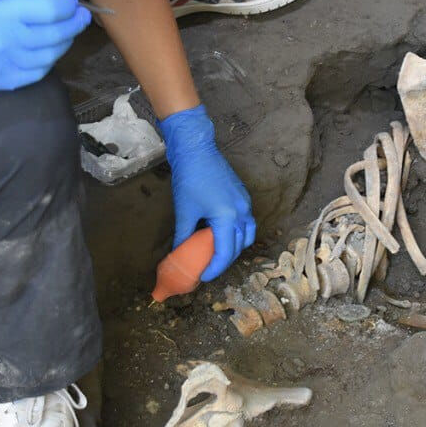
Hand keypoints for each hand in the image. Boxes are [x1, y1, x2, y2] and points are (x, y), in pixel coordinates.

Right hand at [0, 0, 89, 90]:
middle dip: (74, 23)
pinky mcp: (1, 81)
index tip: (70, 1)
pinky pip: (38, 72)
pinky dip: (48, 59)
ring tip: (63, 31)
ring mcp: (4, 64)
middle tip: (79, 16)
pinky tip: (45, 49)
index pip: (51, 10)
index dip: (68, 4)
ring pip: (52, 55)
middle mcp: (4, 41)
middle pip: (57, 34)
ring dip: (64, 41)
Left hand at [159, 104, 255, 280]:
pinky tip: (221, 234)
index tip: (203, 277)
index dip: (214, 268)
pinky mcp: (243, 196)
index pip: (225, 252)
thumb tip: (178, 254)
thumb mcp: (184, 211)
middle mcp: (242, 212)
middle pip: (238, 246)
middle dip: (224, 260)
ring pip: (247, 235)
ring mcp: (245, 203)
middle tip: (208, 268)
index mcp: (228, 217)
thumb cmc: (189, 179)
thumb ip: (183, 236)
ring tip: (217, 253)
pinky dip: (237, 233)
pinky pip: (246, 222)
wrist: (197, 149)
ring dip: (234, 247)